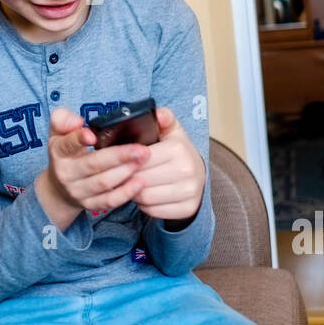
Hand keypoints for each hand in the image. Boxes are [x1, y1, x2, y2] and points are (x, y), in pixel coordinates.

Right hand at [43, 108, 147, 216]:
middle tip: (141, 149)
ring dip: (126, 172)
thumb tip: (78, 121)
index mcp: (59, 152)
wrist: (58, 188)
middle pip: (93, 164)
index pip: (67, 144)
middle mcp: (66, 173)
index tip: (93, 136)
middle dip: (119, 156)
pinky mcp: (89, 204)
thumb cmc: (65, 154)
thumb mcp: (58, 133)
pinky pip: (109, 201)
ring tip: (143, 160)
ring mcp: (78, 191)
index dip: (79, 139)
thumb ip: (63, 120)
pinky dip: (126, 193)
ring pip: (103, 183)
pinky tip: (140, 182)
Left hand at [122, 107, 204, 222]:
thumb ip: (164, 118)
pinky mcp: (188, 208)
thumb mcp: (172, 131)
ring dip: (134, 193)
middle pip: (140, 179)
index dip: (128, 162)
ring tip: (134, 184)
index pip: (140, 159)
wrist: (199, 174)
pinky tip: (146, 196)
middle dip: (128, 178)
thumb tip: (158, 113)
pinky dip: (145, 206)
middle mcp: (187, 170)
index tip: (124, 161)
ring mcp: (189, 191)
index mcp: (178, 148)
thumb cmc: (178, 152)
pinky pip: (154, 211)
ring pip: (145, 198)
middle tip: (126, 174)